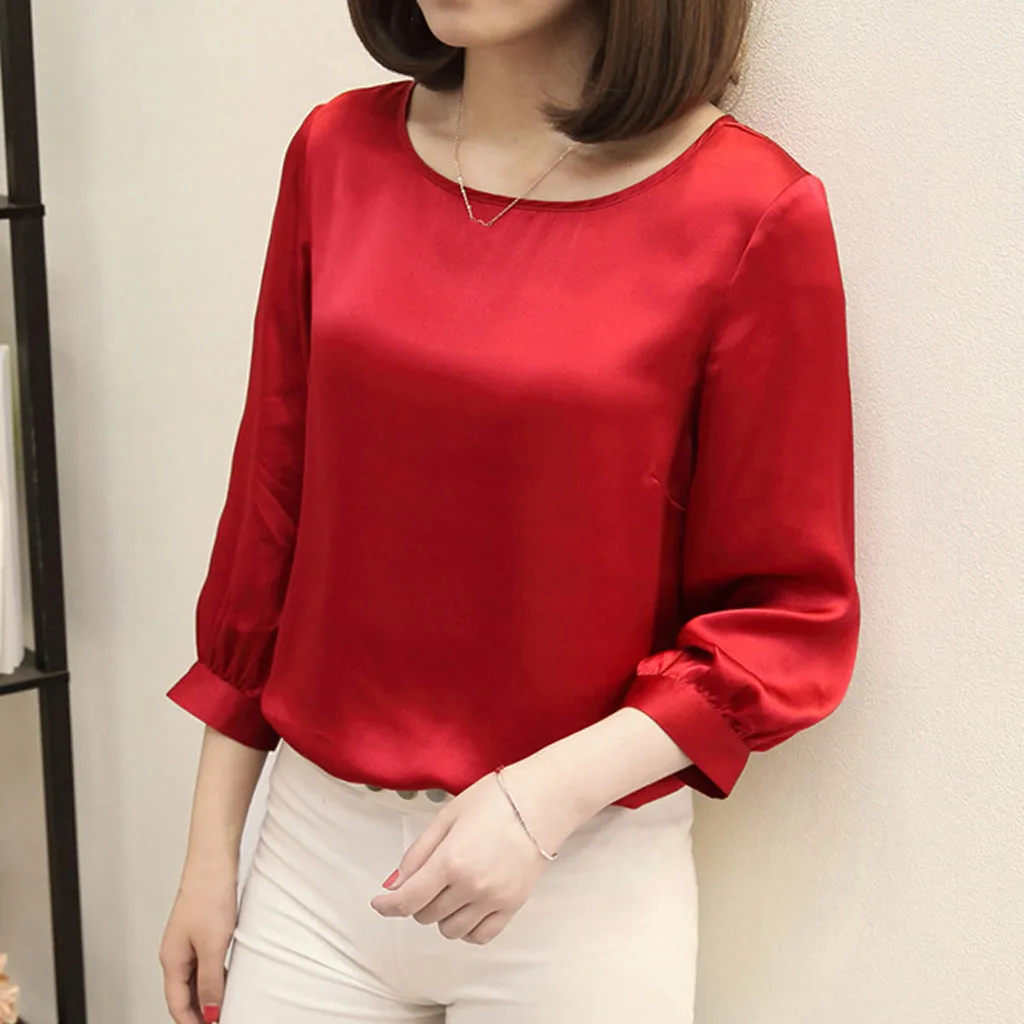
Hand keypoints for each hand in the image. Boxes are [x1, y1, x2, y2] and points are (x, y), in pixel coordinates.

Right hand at [159, 861, 237, 1023]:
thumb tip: (209, 1011)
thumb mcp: (213, 945)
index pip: (177, 1003)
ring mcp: (189, 939)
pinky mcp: (202, 927)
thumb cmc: (209, 894)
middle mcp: (176, 951)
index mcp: (172, 959)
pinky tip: (227, 976)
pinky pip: (205, 960)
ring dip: (207, 993)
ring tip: (225, 1005)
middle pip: (184, 992)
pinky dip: (214, 974)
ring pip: (195, 977)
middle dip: (198, 1011)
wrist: (214, 860)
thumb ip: (211, 980)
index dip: (191, 1021)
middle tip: (219, 1019)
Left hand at [369, 764, 579, 944]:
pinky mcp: (513, 906)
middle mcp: (471, 886)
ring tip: (449, 889)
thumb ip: (418, 853)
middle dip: (417, 900)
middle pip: (426, 915)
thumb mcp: (447, 817)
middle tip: (427, 878)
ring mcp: (493, 899)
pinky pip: (479, 936)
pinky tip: (467, 907)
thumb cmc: (495, 800)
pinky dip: (466, 929)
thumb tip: (394, 884)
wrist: (541, 801)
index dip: (387, 906)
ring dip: (441, 915)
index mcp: (450, 860)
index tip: (379, 904)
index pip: (407, 900)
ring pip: (450, 930)